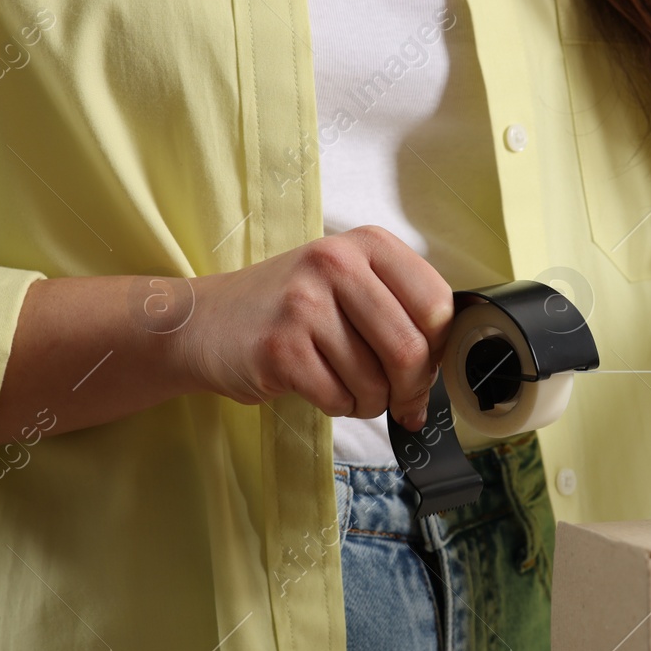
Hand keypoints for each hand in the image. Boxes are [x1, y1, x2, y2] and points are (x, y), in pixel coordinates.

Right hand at [182, 226, 454, 429]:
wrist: (203, 321)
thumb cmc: (291, 310)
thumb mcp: (351, 286)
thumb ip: (402, 312)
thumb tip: (447, 371)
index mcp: (369, 244)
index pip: (437, 306)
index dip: (438, 350)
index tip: (425, 368)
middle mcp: (337, 263)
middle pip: (410, 350)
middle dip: (410, 390)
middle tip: (400, 400)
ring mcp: (304, 302)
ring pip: (375, 381)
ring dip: (370, 402)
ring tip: (347, 387)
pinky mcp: (280, 346)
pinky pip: (337, 397)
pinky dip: (338, 406)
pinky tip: (318, 387)